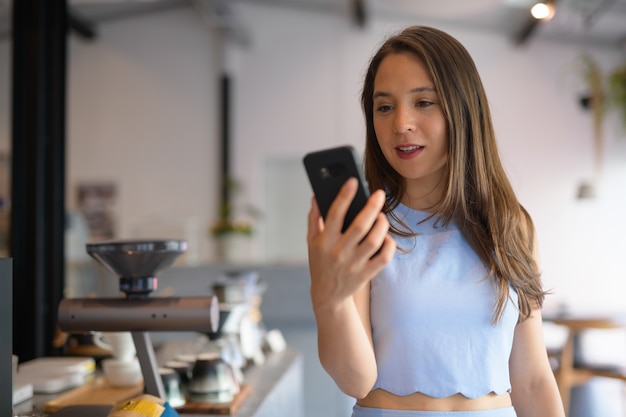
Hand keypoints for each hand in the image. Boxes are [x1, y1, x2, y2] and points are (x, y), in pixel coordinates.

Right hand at [307, 178, 395, 311]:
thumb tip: (316, 195)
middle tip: (379, 194)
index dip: (344, 196)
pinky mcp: (366, 274)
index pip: (334, 214)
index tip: (353, 181)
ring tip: (382, 216)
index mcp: (324, 241)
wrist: (328, 296)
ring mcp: (354, 264)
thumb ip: (314, 218)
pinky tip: (386, 236)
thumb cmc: (320, 262)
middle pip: (359, 226)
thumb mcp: (311, 242)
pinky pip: (383, 258)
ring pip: (374, 240)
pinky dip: (388, 245)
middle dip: (371, 207)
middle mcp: (339, 252)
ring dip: (381, 225)